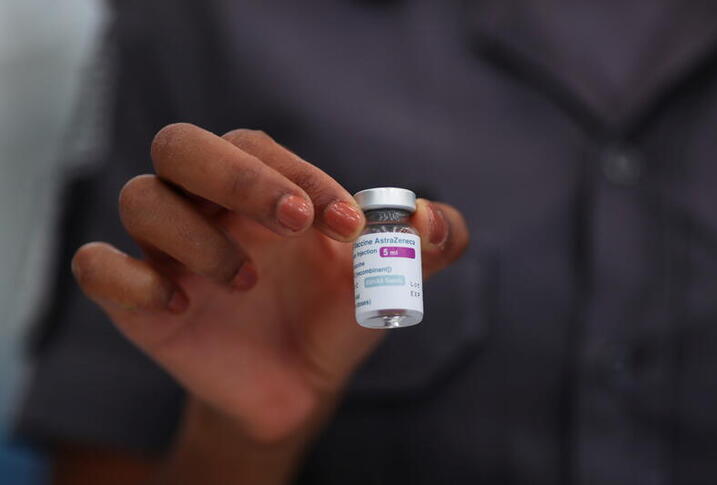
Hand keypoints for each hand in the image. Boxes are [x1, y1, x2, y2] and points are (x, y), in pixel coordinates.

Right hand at [71, 123, 469, 447]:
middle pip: (181, 146)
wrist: (298, 382)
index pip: (259, 147)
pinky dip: (129, 278)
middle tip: (292, 223)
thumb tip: (435, 221)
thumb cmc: (337, 316)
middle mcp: (206, 205)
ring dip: (197, 236)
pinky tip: (181, 306)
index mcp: (261, 187)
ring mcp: (166, 249)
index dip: (302, 176)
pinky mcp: (137, 299)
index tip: (350, 225)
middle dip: (237, 177)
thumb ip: (426, 245)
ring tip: (248, 282)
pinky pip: (97, 267)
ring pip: (141, 199)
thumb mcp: (387, 280)